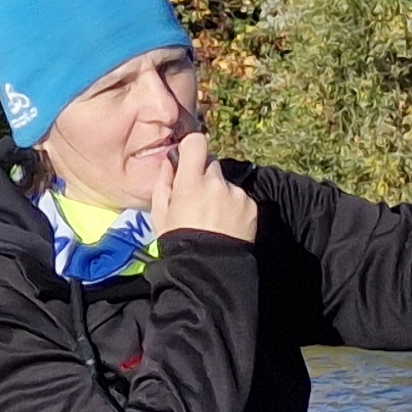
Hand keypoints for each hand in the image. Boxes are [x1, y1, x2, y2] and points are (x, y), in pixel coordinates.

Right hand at [144, 127, 259, 245]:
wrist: (208, 269)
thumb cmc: (178, 241)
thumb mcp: (160, 213)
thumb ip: (163, 182)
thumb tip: (170, 161)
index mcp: (191, 182)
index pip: (197, 142)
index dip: (193, 147)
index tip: (189, 156)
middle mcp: (216, 183)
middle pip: (212, 164)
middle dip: (205, 176)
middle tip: (198, 198)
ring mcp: (237, 194)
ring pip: (226, 183)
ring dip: (221, 192)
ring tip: (213, 218)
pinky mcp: (251, 206)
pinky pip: (240, 197)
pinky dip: (234, 206)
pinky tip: (226, 224)